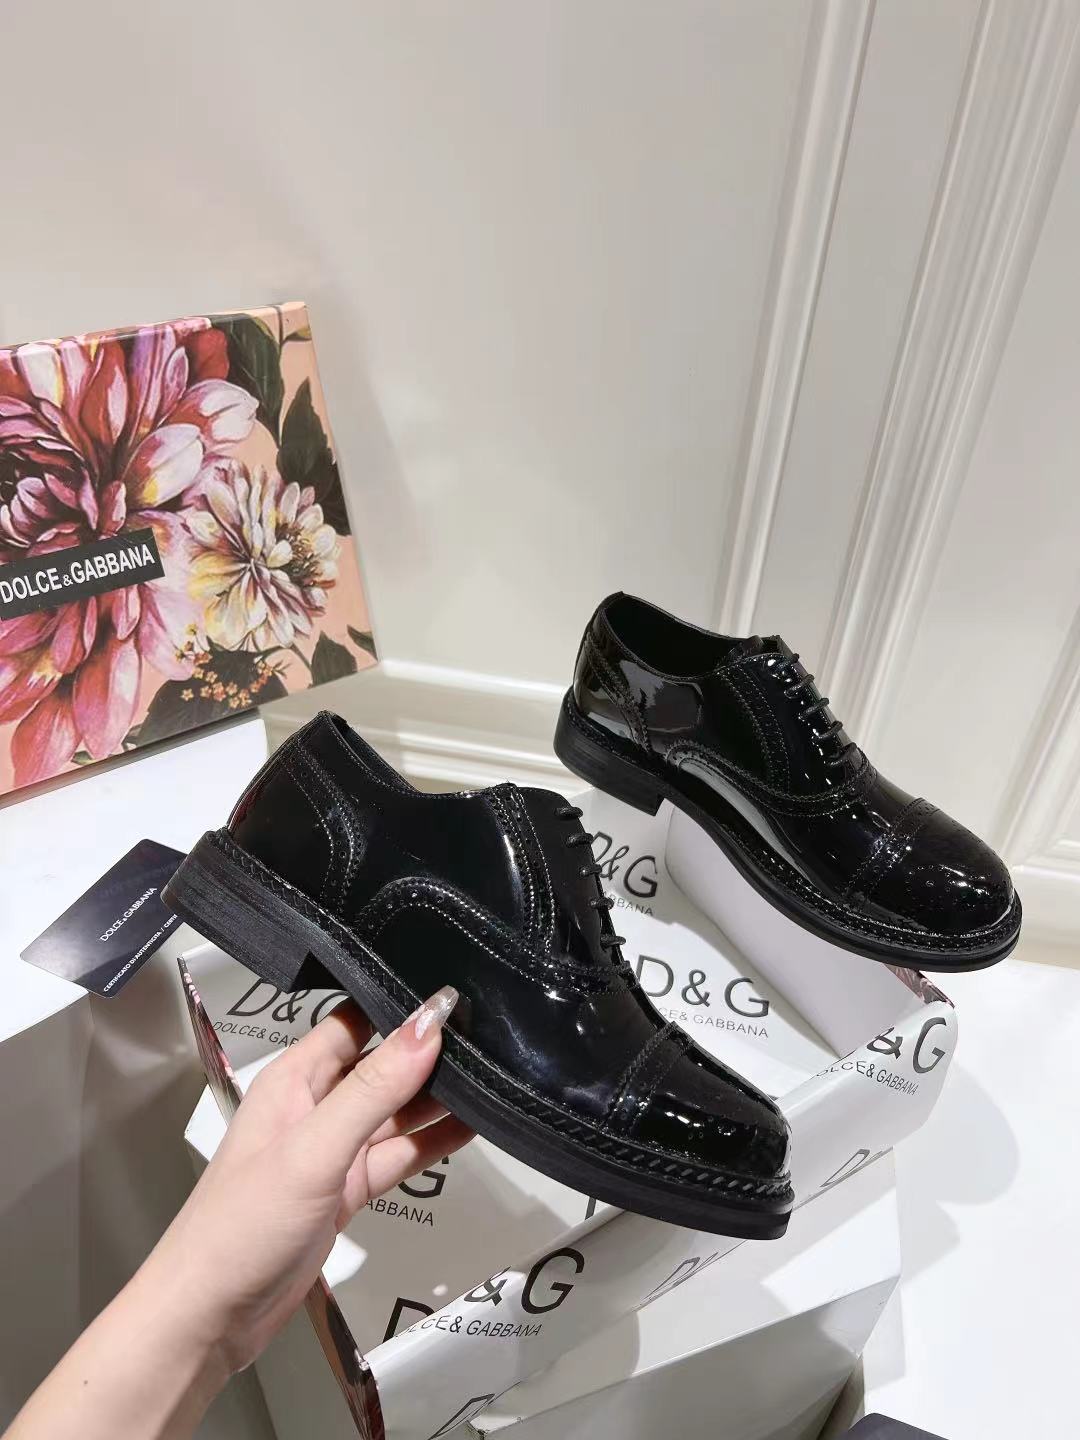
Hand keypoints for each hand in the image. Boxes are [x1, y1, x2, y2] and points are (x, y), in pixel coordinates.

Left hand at [148, 984, 470, 1373]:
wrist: (208, 1319)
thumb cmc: (242, 1225)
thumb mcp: (315, 1149)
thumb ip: (375, 1088)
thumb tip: (430, 1025)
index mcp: (294, 1079)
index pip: (355, 1021)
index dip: (400, 1006)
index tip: (458, 996)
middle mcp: (314, 1107)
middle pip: (381, 1064)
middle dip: (428, 1051)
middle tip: (492, 1036)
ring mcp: (331, 1152)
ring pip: (393, 1111)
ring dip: (436, 1098)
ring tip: (496, 1077)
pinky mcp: (346, 1192)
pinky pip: (396, 1155)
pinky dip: (430, 1143)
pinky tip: (471, 1128)